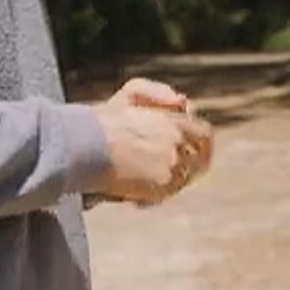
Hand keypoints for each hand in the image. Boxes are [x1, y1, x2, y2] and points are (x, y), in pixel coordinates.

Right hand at [93, 77, 214, 203]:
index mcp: (174, 121)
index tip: (197, 151)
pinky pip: (169, 193)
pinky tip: (139, 196)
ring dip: (173, 180)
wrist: (85, 146)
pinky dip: (158, 194)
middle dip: (191, 165)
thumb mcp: (131, 92)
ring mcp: (172, 165)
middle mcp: (178, 143)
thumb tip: (184, 101)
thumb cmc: (104, 120)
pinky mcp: (161, 185)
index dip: (202, 144)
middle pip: (199, 159)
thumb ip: (160, 93)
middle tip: (179, 173)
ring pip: (184, 177)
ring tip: (150, 182)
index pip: (204, 134)